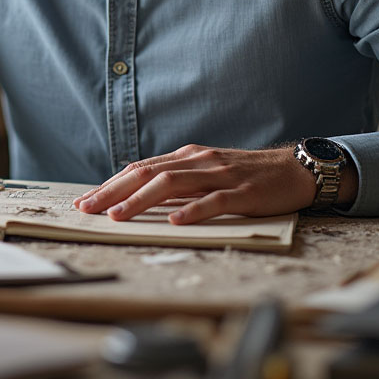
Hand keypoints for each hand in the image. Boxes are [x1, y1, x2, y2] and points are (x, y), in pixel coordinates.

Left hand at [74, 144, 353, 224]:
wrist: (292, 169)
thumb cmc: (247, 175)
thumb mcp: (207, 172)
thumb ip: (178, 180)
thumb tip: (139, 191)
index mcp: (187, 157)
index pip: (140, 169)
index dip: (111, 183)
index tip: (86, 200)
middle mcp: (198, 161)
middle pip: (148, 173)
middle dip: (114, 191)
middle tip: (88, 208)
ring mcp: (219, 175)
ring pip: (173, 184)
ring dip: (142, 200)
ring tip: (119, 216)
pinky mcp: (242, 192)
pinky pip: (214, 201)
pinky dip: (192, 210)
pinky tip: (175, 221)